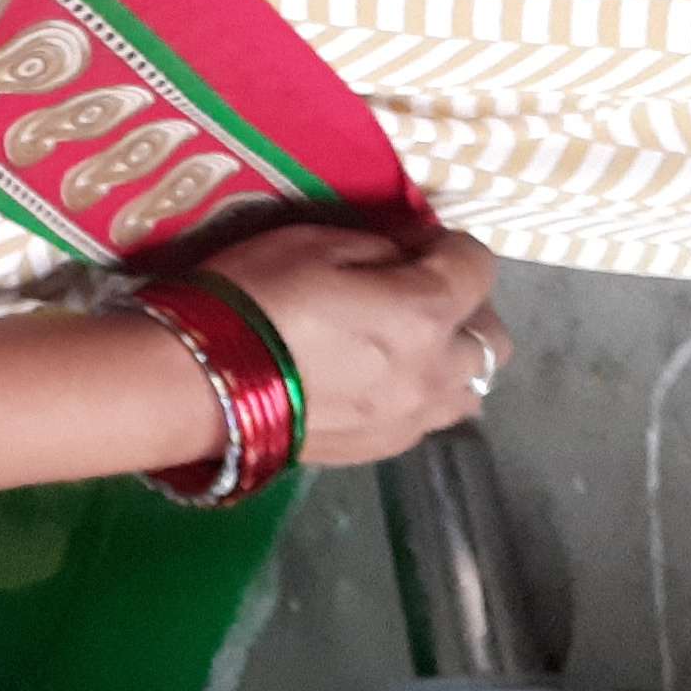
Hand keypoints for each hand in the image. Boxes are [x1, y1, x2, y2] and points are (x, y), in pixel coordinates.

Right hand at [195, 224, 502, 466]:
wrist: (197, 383)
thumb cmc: (251, 297)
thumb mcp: (311, 242)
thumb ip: (379, 247)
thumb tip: (410, 253)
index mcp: (423, 311)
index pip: (478, 266)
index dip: (448, 245)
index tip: (411, 242)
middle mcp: (437, 370)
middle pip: (493, 337)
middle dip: (466, 307)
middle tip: (414, 293)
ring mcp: (415, 417)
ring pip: (472, 387)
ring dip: (451, 359)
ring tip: (402, 345)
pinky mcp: (386, 447)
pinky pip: (430, 416)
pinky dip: (420, 392)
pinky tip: (373, 380)